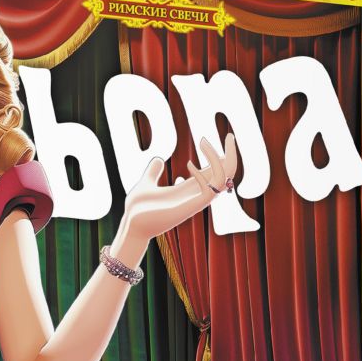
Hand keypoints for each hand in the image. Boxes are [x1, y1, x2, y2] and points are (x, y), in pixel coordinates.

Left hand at [115, 134, 237, 258]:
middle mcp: (195, 194)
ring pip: (222, 180)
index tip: (226, 139)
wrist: (130, 225)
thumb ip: (154, 172)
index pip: (215, 172)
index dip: (223, 157)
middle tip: (229, 135)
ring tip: (203, 141)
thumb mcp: (146, 183)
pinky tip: (189, 164)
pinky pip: (209, 191)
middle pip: (225, 175)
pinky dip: (202, 175)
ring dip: (217, 159)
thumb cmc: (138, 209)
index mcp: (188, 188)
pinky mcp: (189, 208)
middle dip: (231, 155)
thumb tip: (158, 159)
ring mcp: (194, 201)